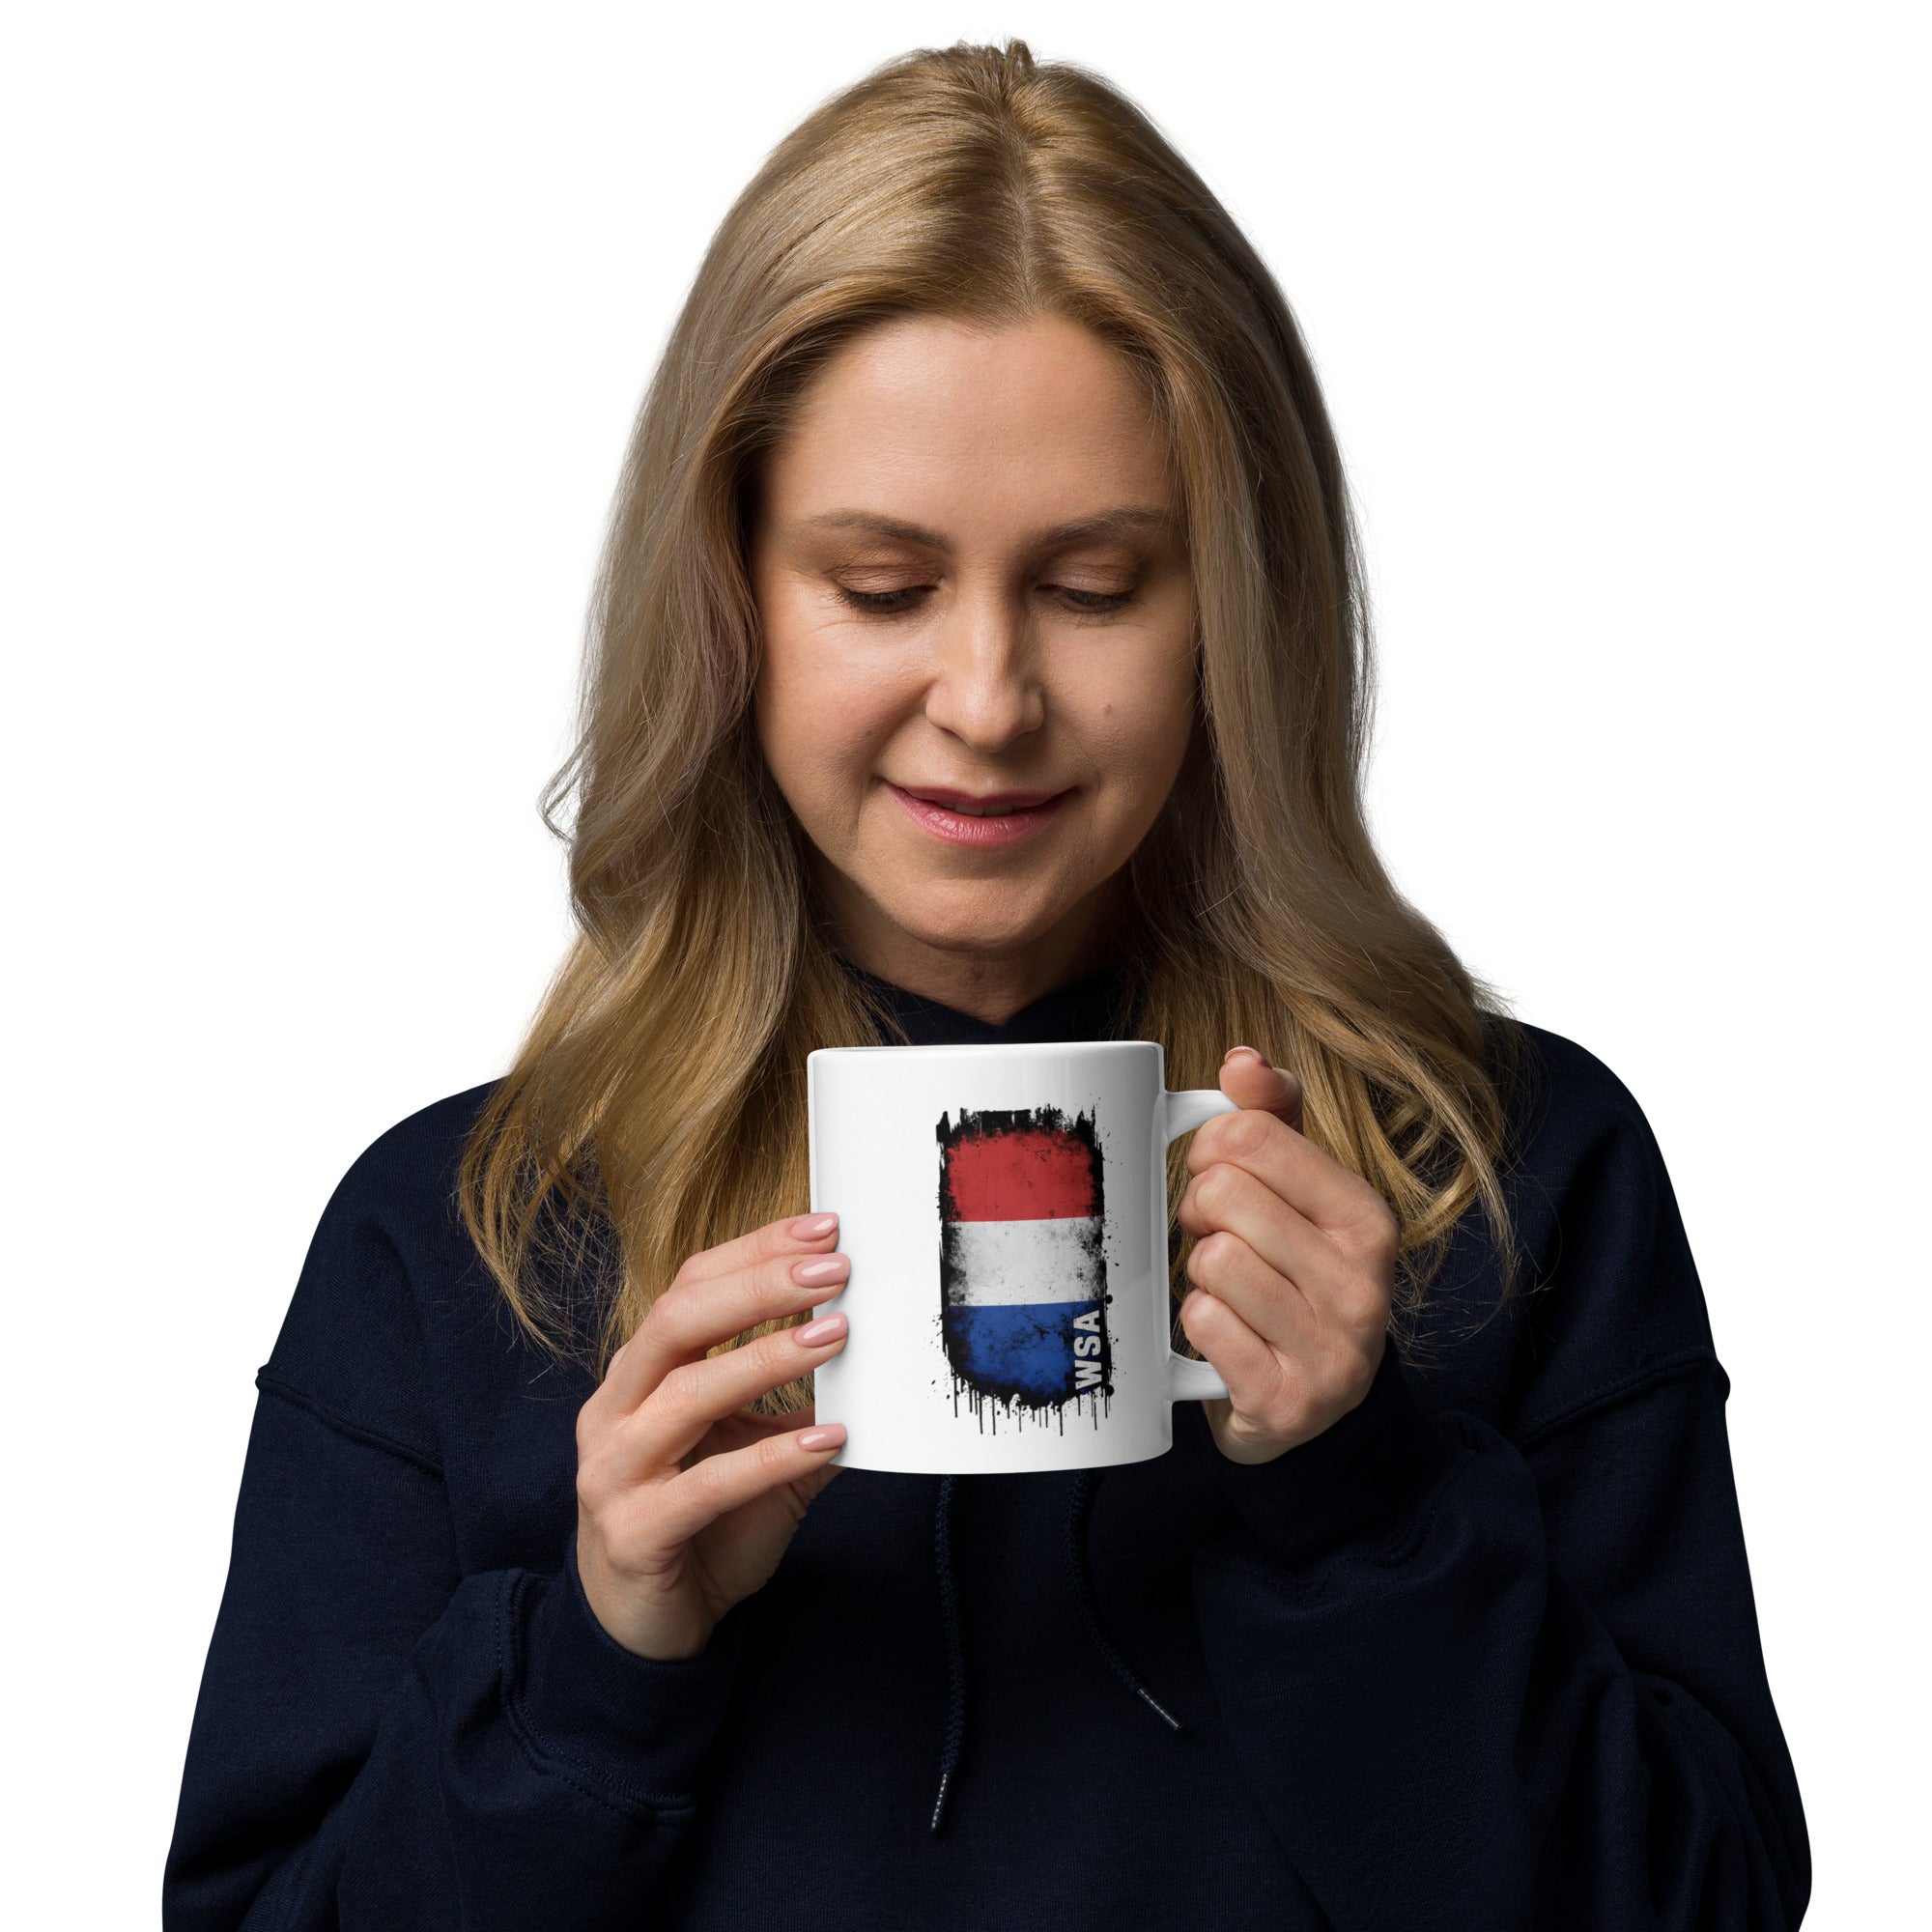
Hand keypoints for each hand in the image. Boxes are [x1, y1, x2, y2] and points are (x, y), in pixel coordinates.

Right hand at [574, 1212, 851, 1659]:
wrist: (645, 1628)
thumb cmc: (703, 1525)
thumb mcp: (754, 1451)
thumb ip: (801, 1403)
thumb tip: (879, 1353)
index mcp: (640, 1374)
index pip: (690, 1287)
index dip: (755, 1252)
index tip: (824, 1229)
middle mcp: (615, 1409)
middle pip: (677, 1322)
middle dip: (759, 1287)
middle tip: (836, 1269)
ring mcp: (615, 1470)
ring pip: (686, 1394)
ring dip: (767, 1358)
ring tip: (837, 1335)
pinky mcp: (634, 1531)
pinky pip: (707, 1486)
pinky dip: (772, 1458)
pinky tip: (829, 1440)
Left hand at [1176, 1048, 1396, 1465]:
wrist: (1314, 1412)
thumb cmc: (1293, 1281)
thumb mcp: (1299, 1196)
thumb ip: (1273, 1120)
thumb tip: (1242, 1060)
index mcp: (1367, 1219)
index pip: (1254, 1137)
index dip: (1210, 1150)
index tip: (1216, 1177)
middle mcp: (1362, 1284)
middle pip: (1223, 1196)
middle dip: (1198, 1214)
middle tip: (1213, 1239)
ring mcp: (1330, 1349)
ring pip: (1212, 1260)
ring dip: (1197, 1274)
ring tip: (1223, 1291)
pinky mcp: (1286, 1401)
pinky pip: (1204, 1324)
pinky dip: (1196, 1326)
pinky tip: (1223, 1336)